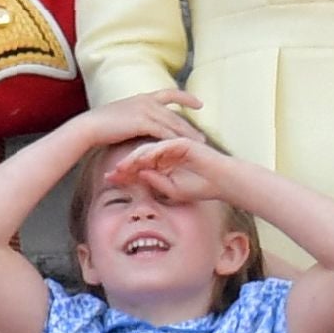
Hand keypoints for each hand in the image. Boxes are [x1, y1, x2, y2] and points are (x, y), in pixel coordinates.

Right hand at [67, 90, 208, 160]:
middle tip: (204, 137)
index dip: (186, 98)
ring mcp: (146, 110)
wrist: (89, 127)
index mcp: (143, 97)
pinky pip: (164, 132)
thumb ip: (138, 118)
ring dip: (187, 135)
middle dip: (190, 126)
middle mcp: (147, 101)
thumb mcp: (124, 116)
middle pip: (175, 114)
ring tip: (199, 145)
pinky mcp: (143, 122)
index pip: (170, 93)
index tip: (200, 103)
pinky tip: (182, 148)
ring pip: (173, 124)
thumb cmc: (102, 126)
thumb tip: (146, 126)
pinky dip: (174, 140)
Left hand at [100, 134, 214, 205]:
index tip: (110, 180)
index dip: (125, 172)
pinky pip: (162, 146)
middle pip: (140, 156)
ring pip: (148, 150)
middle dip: (125, 165)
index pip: (140, 166)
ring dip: (134, 159)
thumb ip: (156, 182)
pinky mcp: (182, 142)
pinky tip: (141, 161)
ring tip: (122, 167)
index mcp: (163, 163)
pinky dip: (151, 153)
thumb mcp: (172, 190)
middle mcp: (166, 152)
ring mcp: (173, 146)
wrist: (223, 182)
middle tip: (111, 173)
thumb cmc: (201, 187)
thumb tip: (139, 174)